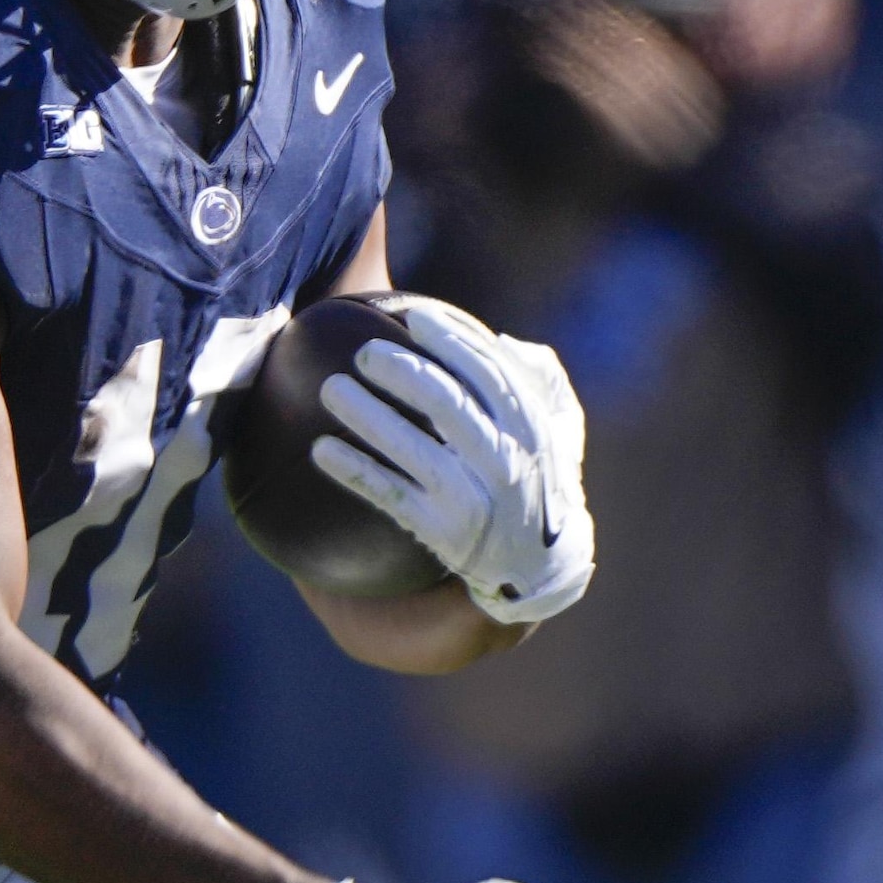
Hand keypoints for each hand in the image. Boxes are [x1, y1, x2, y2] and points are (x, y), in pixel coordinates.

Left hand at [311, 296, 593, 626]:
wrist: (540, 566)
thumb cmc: (542, 480)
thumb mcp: (562, 431)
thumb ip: (543, 381)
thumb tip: (503, 340)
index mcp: (531, 429)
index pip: (489, 373)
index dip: (451, 340)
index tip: (414, 316)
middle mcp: (504, 463)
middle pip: (447, 404)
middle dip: (403, 371)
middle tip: (364, 352)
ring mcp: (472, 499)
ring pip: (413, 449)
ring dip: (367, 416)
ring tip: (330, 389)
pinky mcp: (443, 533)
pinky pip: (391, 495)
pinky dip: (356, 471)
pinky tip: (320, 449)